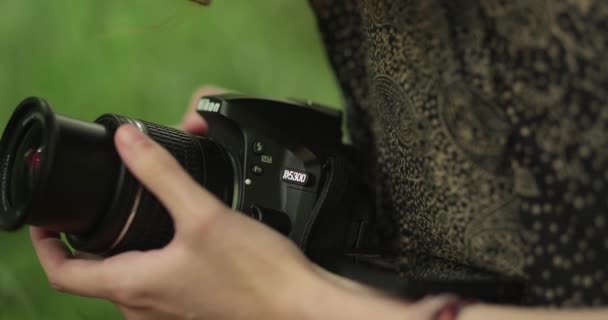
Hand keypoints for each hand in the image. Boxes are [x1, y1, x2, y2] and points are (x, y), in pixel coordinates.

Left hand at [30, 88, 411, 318]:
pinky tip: (173, 242)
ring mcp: (167, 313)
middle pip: (92, 279)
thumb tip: (128, 142)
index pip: (63, 275)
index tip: (44, 222)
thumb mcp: (203, 213)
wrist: (297, 304)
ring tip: (128, 221)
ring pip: (124, 284)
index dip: (43, 246)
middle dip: (83, 245)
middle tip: (89, 212)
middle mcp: (145, 307)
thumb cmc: (256, 272)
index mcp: (136, 285)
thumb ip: (161, 173)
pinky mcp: (190, 310)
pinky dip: (148, 263)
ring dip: (117, 254)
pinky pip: (153, 288)